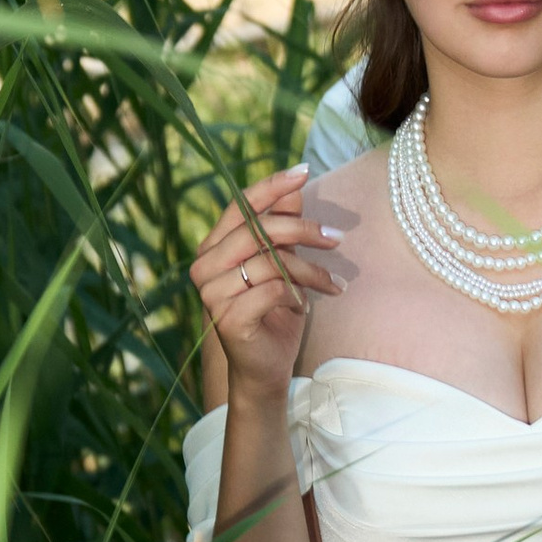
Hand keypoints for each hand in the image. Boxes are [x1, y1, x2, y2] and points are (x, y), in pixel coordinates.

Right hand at [189, 168, 343, 400]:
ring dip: (310, 271)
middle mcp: (204, 266)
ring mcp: (212, 293)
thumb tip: (294, 187)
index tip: (304, 173)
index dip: (271, 186)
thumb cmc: (274, 313)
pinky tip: (308, 306)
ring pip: (270, 261)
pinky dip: (297, 295)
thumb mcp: (282, 264)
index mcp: (214, 247)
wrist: (265, 369)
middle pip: (258, 229)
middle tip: (336, 237)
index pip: (239, 205)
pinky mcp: (228, 318)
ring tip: (333, 284)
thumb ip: (282, 227)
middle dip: (303, 229)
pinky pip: (272, 290)